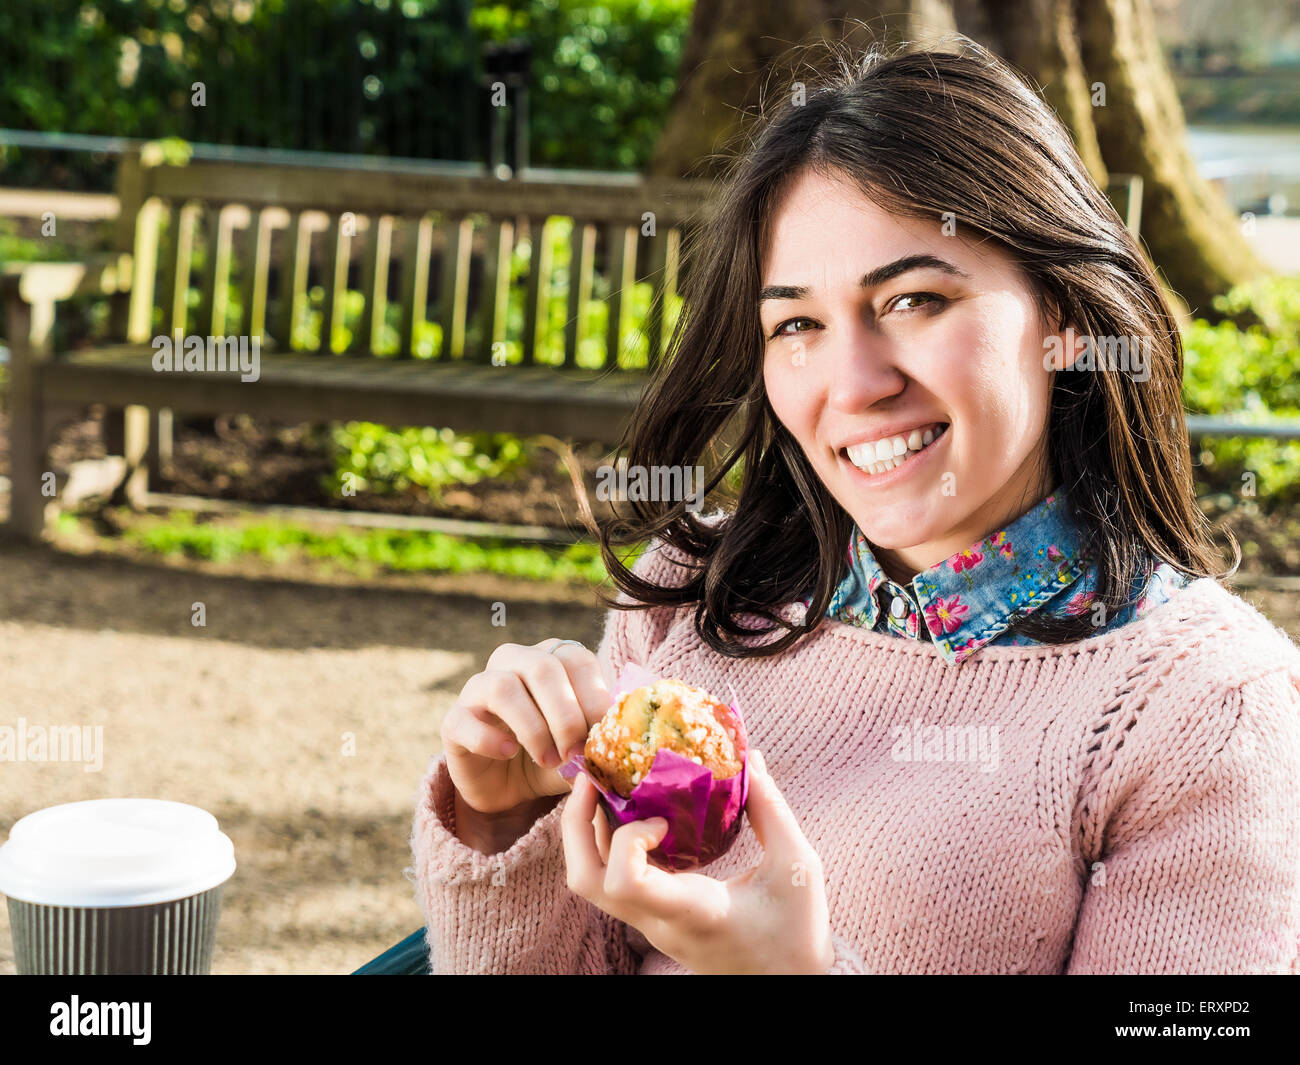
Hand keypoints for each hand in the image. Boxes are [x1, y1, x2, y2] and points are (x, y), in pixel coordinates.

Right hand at [442, 639, 610, 813]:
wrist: (508, 787)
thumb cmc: (551, 755)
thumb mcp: (581, 749)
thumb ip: (597, 743)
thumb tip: (616, 751)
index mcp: (552, 659)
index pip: (576, 659)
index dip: (593, 696)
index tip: (602, 735)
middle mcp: (514, 663)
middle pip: (541, 667)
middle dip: (565, 714)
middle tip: (575, 752)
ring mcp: (478, 688)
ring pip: (502, 687)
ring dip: (532, 728)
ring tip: (548, 759)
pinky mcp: (454, 720)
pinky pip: (465, 720)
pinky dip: (490, 739)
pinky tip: (508, 753)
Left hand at [561, 749, 835, 973]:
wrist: (792, 984)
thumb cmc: (797, 931)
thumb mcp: (799, 866)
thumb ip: (772, 811)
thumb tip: (749, 757)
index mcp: (690, 911)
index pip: (622, 881)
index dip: (626, 838)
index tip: (660, 816)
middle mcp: (658, 921)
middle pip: (584, 880)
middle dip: (575, 823)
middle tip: (592, 777)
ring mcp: (651, 924)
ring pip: (590, 883)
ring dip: (587, 831)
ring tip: (607, 785)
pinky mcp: (653, 920)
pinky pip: (612, 880)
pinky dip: (609, 843)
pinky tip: (635, 811)